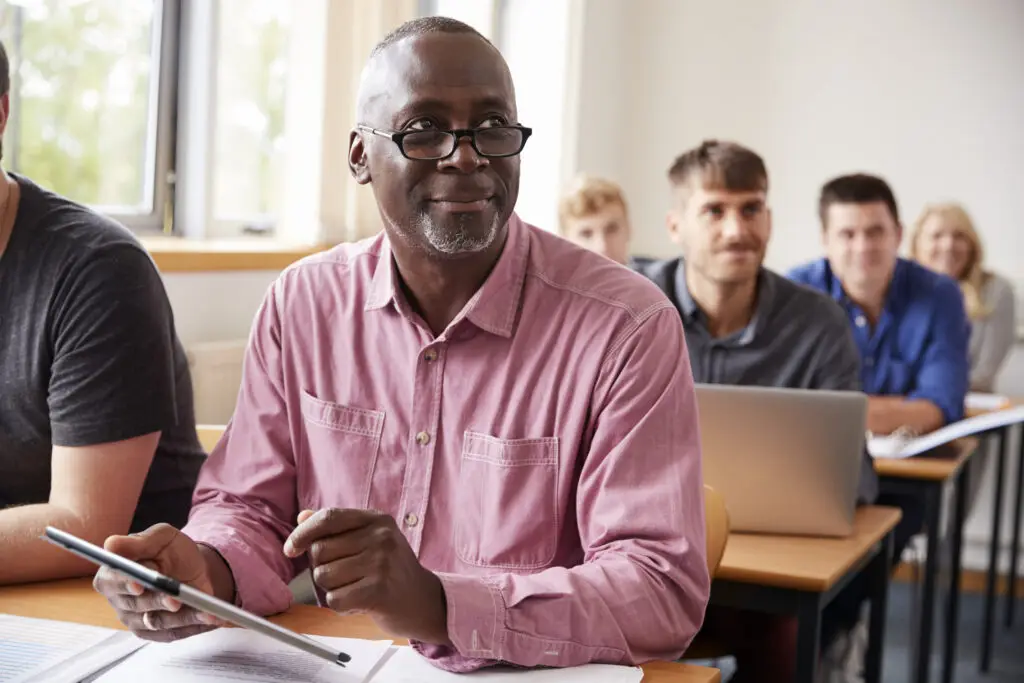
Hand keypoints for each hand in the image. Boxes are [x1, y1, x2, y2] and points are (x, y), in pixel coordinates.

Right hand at [93, 524, 223, 641]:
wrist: (190, 566)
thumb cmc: (169, 549)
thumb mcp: (159, 537)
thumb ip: (137, 542)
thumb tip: (111, 544)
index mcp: (111, 575)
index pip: (112, 581)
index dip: (124, 583)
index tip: (138, 585)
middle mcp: (120, 601)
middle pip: (136, 605)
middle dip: (157, 602)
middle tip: (175, 600)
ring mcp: (136, 620)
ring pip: (157, 622)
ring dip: (181, 617)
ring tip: (203, 611)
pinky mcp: (155, 633)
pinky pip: (173, 632)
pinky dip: (193, 626)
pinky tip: (210, 618)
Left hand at [284, 508, 450, 644]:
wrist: (424, 602)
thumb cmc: (392, 571)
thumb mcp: (370, 540)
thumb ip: (337, 528)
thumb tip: (302, 517)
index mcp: (377, 520)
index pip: (328, 517)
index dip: (302, 533)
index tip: (291, 548)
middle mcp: (381, 537)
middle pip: (320, 550)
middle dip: (323, 567)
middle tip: (347, 575)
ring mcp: (381, 563)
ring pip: (323, 576)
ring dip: (332, 589)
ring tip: (356, 588)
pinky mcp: (378, 591)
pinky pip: (334, 600)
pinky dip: (341, 606)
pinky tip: (360, 602)